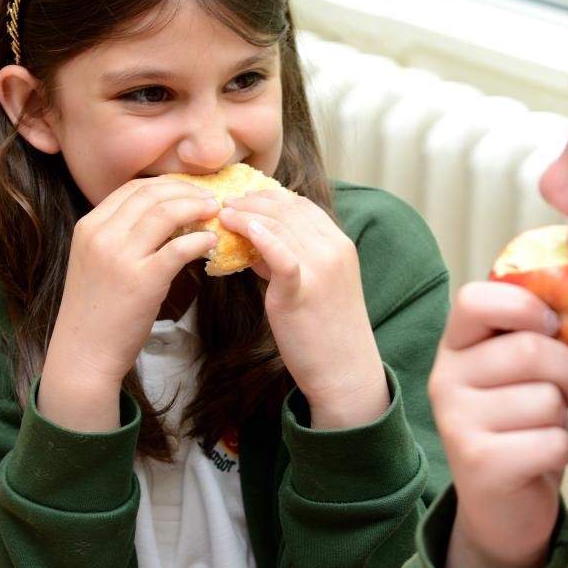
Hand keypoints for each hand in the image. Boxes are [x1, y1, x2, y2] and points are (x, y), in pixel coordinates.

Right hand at [38, 177, 219, 430]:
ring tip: (215, 214)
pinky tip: (210, 244)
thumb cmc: (96, 311)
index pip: (132, 188)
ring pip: (167, 213)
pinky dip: (200, 240)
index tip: (188, 191)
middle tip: (210, 199)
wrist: (83, 354)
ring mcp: (120, 256)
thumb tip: (161, 218)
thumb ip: (119, 237)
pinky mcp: (142, 280)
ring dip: (197, 208)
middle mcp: (101, 235)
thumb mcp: (96, 262)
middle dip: (186, 191)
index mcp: (88, 226)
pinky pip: (179, 247)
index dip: (167, 185)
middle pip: (151, 194)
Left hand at [220, 191, 386, 428]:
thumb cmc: (327, 330)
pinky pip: (280, 255)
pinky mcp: (301, 291)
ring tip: (223, 216)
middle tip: (226, 204)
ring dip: (246, 215)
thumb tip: (256, 243)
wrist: (345, 370)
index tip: (246, 199)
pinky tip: (242, 229)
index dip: (270, 197)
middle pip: (288, 209)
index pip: (303, 205)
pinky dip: (261, 236)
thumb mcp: (317, 283)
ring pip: (279, 225)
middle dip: (253, 201)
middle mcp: (334, 250)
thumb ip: (292, 259)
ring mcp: (320, 269)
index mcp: (341, 244)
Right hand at [428, 281, 567, 567]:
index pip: (475, 299)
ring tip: (542, 427)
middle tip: (564, 391)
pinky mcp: (481, 465)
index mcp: (455, 346)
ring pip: (547, 399)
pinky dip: (563, 451)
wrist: (501, 507)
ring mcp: (457, 423)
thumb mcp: (518, 369)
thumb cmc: (521, 422)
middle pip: (530, 350)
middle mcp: (445, 380)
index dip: (526, 306)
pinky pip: (554, 441)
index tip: (550, 328)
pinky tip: (540, 458)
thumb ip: (534, 331)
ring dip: (564, 416)